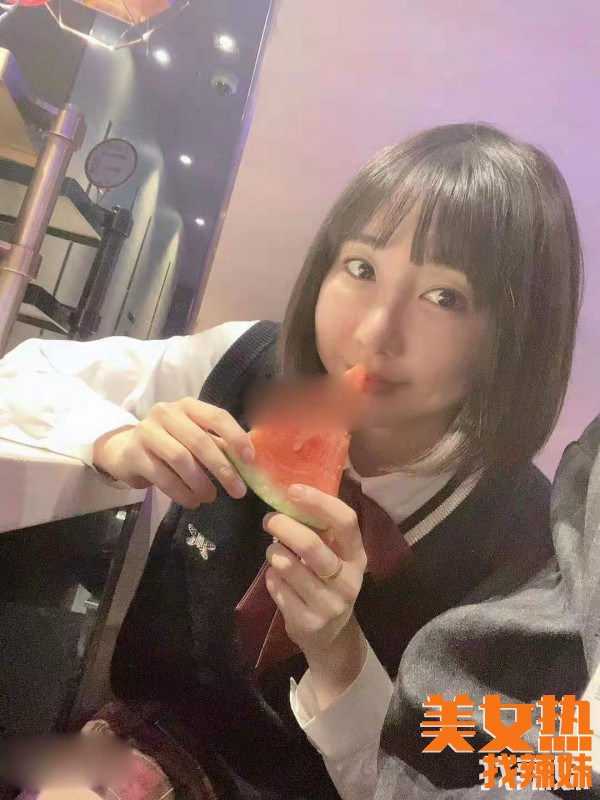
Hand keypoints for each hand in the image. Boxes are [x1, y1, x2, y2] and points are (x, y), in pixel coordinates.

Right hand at [92, 398, 254, 507]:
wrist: (125, 450)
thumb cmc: (170, 443)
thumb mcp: (194, 438)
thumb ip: (219, 445)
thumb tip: (250, 462)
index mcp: (188, 406)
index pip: (217, 416)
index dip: (236, 437)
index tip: (250, 460)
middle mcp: (166, 412)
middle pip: (200, 441)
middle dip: (222, 469)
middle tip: (238, 491)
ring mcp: (147, 431)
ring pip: (181, 459)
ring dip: (200, 483)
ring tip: (210, 498)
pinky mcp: (134, 453)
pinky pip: (163, 477)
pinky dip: (181, 492)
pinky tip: (192, 501)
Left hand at [263, 484, 367, 658]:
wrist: (330, 636)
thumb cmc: (327, 581)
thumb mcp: (334, 556)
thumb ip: (320, 530)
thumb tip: (291, 493)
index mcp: (357, 555)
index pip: (346, 522)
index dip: (319, 502)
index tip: (293, 490)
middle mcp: (349, 580)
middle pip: (312, 546)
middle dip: (284, 527)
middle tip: (269, 519)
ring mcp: (330, 604)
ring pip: (288, 566)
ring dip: (274, 553)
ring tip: (274, 552)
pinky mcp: (309, 622)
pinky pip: (277, 588)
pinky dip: (271, 577)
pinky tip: (277, 578)